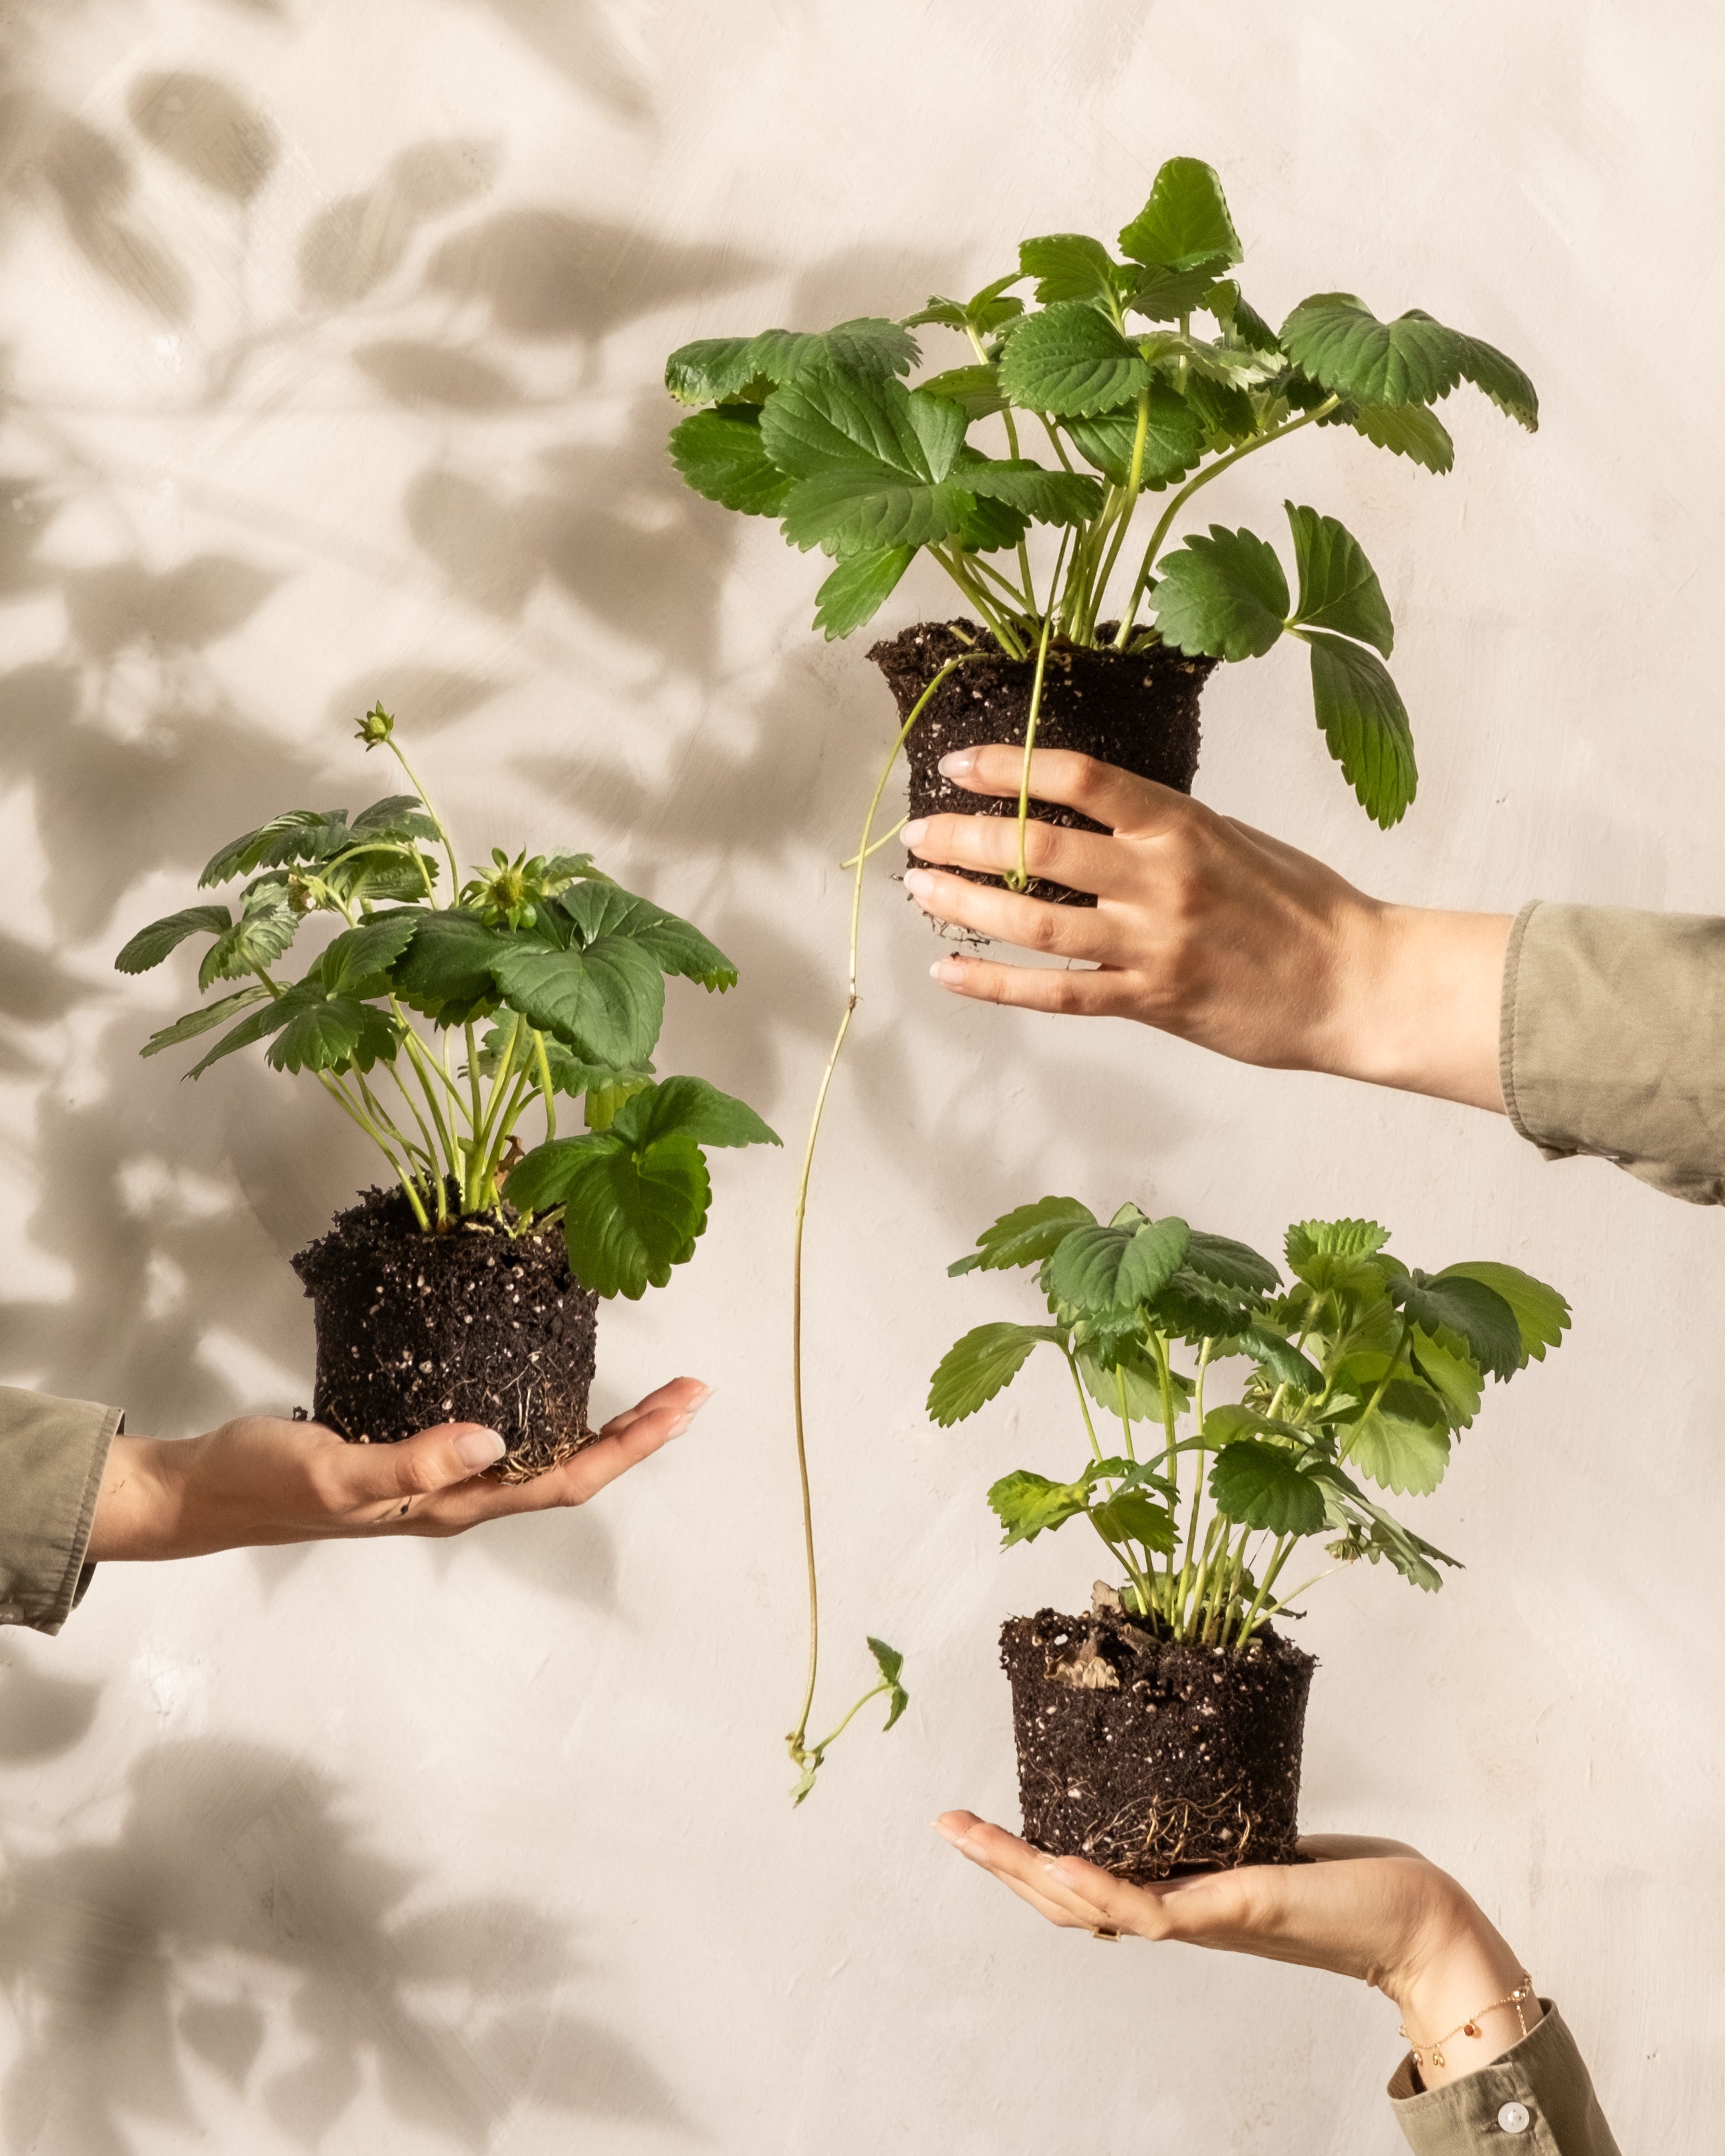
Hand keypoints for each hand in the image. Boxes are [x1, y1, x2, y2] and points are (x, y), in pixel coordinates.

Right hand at [86, 1377, 709, 1560]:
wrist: (206, 1492)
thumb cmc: (266, 1482)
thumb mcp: (334, 1470)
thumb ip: (409, 1460)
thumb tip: (493, 1440)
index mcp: (450, 1504)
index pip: (563, 1479)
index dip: (630, 1446)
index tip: (683, 1404)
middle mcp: (458, 1494)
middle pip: (569, 1467)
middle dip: (637, 1432)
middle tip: (692, 1388)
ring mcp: (438, 1474)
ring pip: (541, 1451)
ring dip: (600, 1421)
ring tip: (648, 1387)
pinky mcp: (416, 1446)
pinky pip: (501, 1430)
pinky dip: (542, 1405)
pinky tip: (549, 1377)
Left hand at [903, 747, 1510, 1112]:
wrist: (1355, 983)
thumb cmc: (1301, 905)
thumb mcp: (1233, 838)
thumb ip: (1159, 827)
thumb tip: (1083, 811)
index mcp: (1182, 825)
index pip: (1078, 780)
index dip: (1008, 767)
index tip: (960, 765)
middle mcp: (1161, 880)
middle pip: (1039, 849)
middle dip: (966, 838)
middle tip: (918, 832)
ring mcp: (1153, 945)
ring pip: (1035, 923)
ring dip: (966, 905)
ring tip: (920, 891)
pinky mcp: (1152, 1002)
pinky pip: (1057, 995)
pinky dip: (996, 984)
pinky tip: (950, 972)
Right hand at [936, 1812, 1540, 2089]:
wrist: (1413, 1920)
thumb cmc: (1347, 1877)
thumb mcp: (1262, 1830)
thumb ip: (1218, 1811)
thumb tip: (1187, 1756)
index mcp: (1174, 1889)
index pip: (1080, 1878)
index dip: (1022, 1853)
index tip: (976, 1817)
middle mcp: (1175, 1909)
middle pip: (1065, 1899)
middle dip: (999, 1861)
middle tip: (947, 1823)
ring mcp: (1198, 1913)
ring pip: (1092, 1906)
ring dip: (1027, 1873)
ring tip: (977, 1837)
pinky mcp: (1232, 1907)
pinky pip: (1151, 1908)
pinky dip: (1101, 1888)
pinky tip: (1062, 1864)